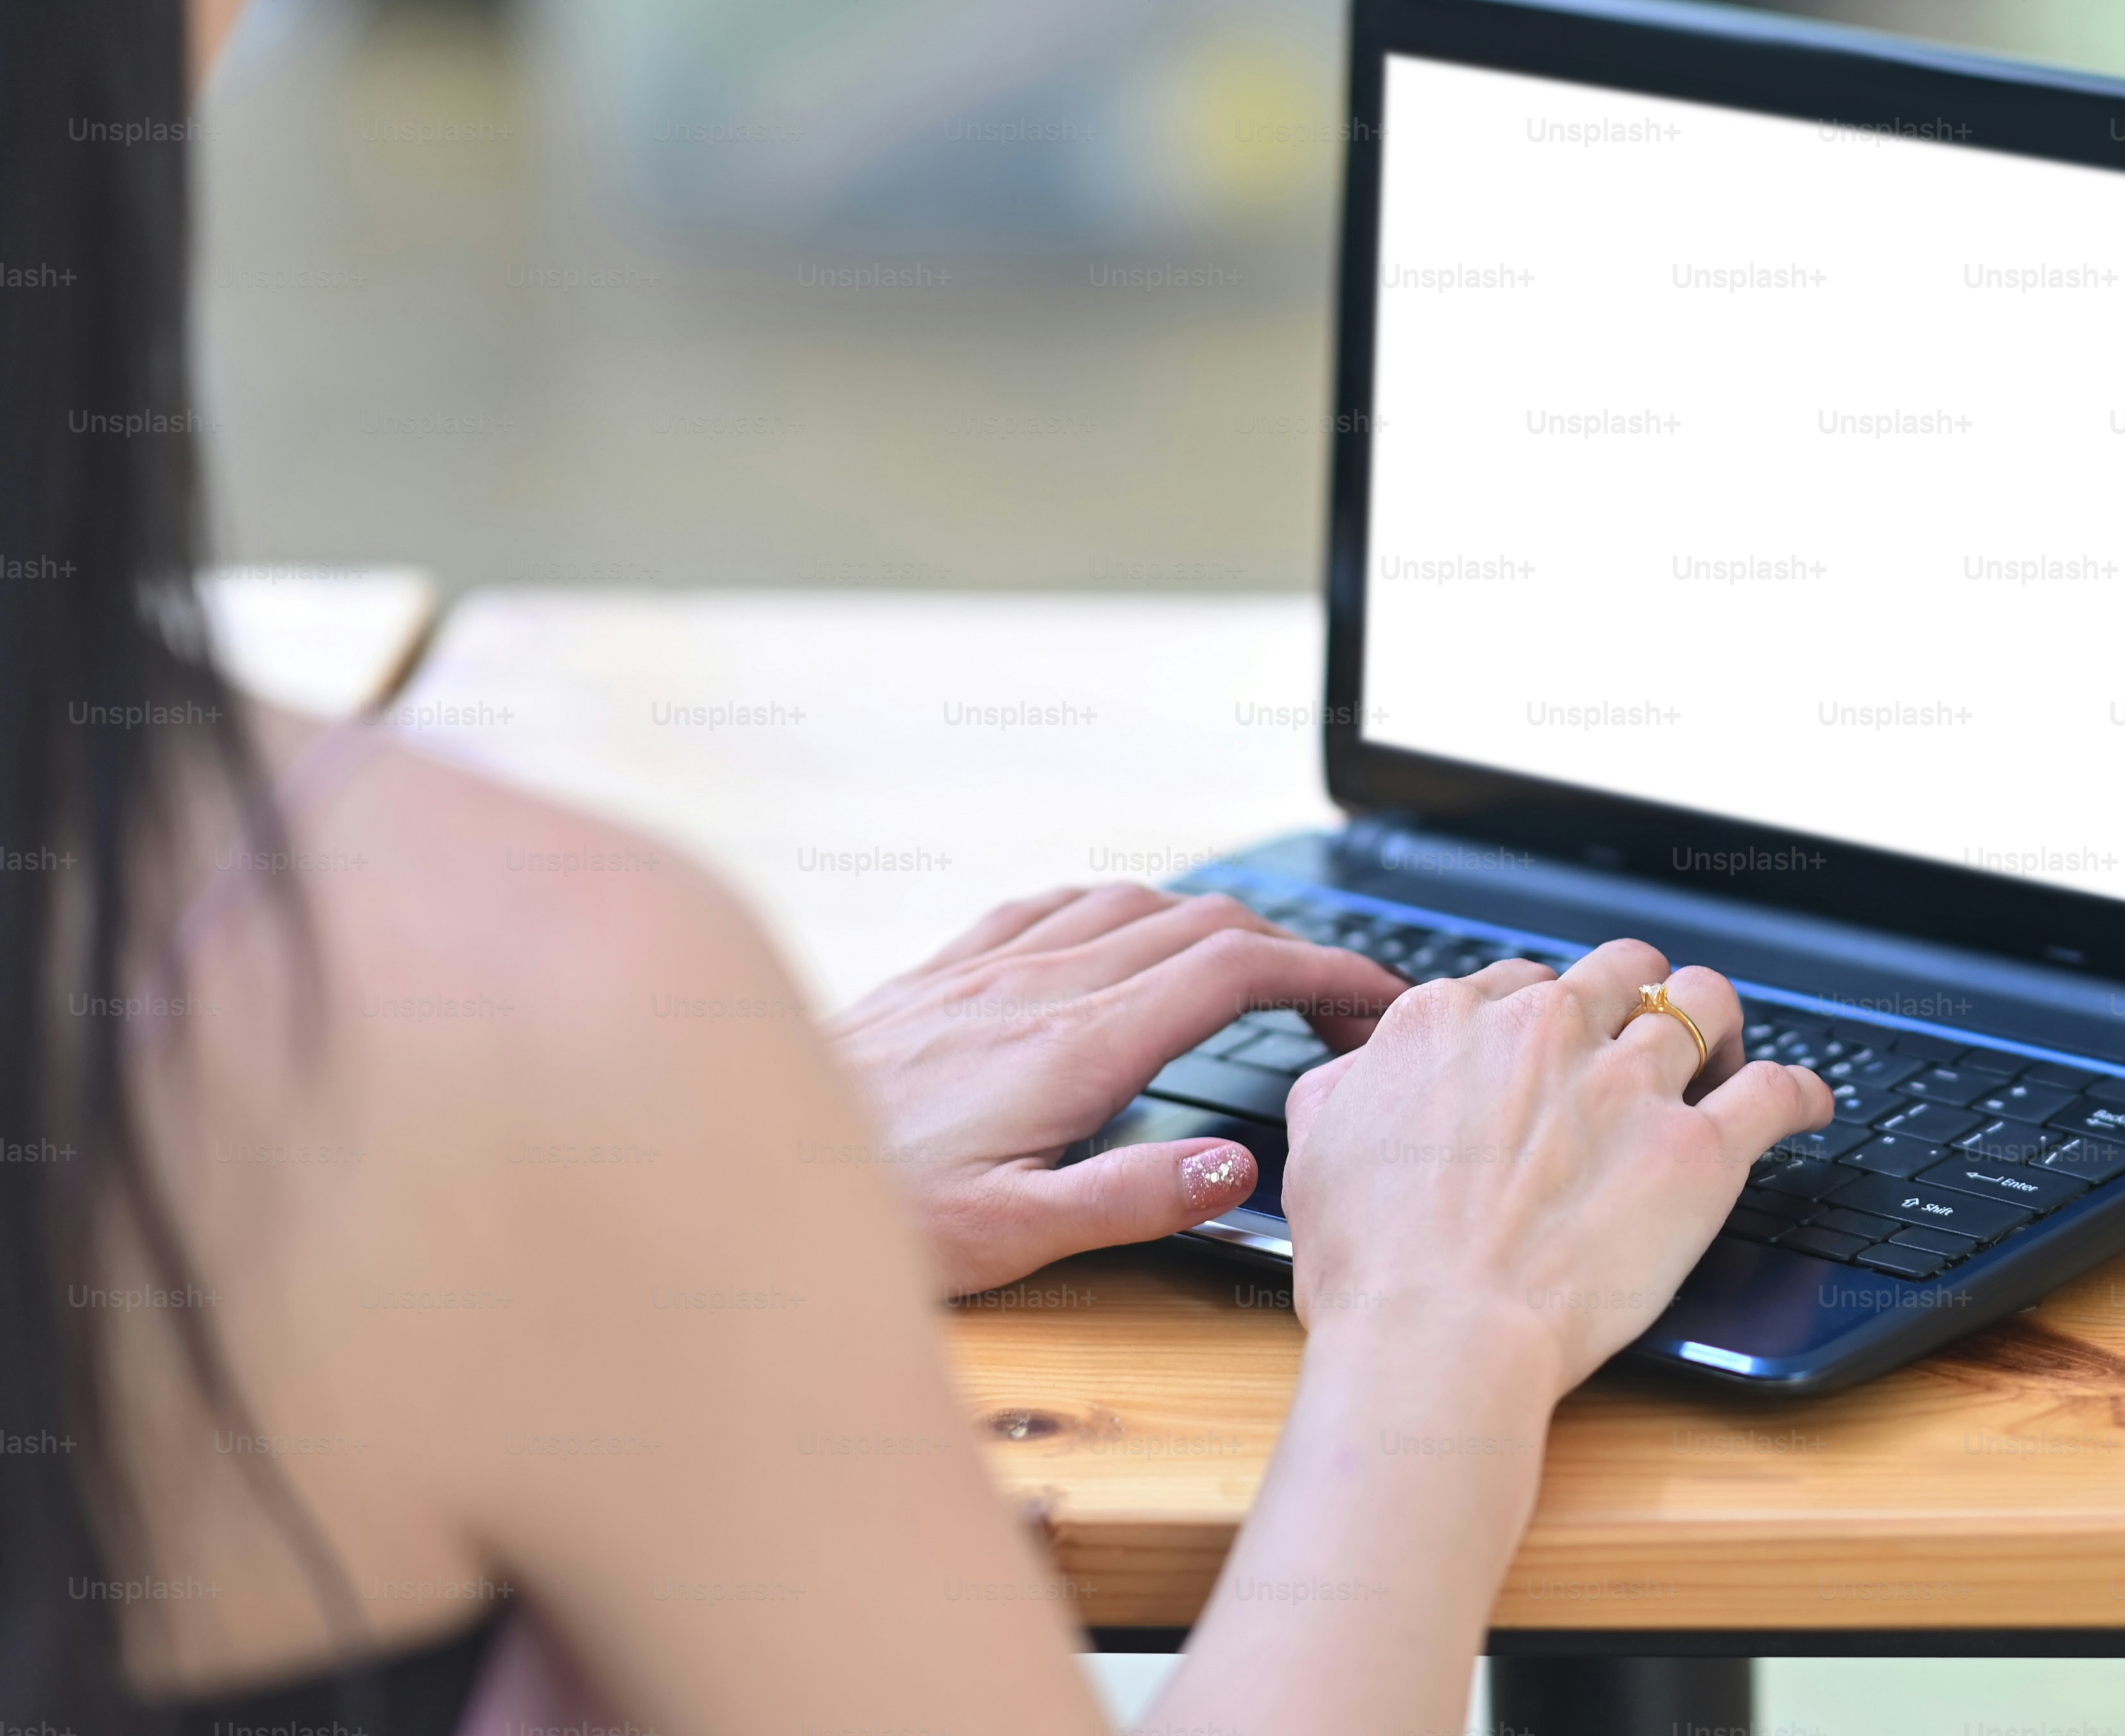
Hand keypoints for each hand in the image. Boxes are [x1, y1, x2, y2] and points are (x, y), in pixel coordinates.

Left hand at [827, 884, 1405, 1295]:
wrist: (736, 1171)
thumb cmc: (870, 1215)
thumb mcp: (1009, 1240)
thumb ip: (1131, 1200)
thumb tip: (1236, 1168)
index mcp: (1074, 1048)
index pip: (1235, 971)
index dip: (1325, 973)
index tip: (1373, 1001)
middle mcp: (1037, 987)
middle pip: (1202, 921)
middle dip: (1290, 948)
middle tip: (1332, 1006)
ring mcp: (987, 968)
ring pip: (1134, 900)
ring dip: (1212, 923)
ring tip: (1252, 973)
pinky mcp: (942, 970)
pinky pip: (1054, 904)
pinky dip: (1120, 909)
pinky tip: (1121, 938)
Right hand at [1281, 940, 1828, 1397]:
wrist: (1437, 1339)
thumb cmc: (1374, 1271)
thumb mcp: (1317, 1153)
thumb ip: (1346, 1090)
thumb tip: (1365, 1070)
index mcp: (1452, 1024)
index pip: (1523, 983)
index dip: (1547, 1020)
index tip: (1558, 1054)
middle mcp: (1545, 1032)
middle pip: (1621, 970)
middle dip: (1638, 996)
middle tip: (1643, 1043)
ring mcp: (1627, 1084)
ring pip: (1705, 1002)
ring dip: (1718, 1025)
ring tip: (1725, 1056)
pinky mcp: (1698, 1147)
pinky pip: (1778, 1089)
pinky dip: (1802, 1092)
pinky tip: (1808, 1104)